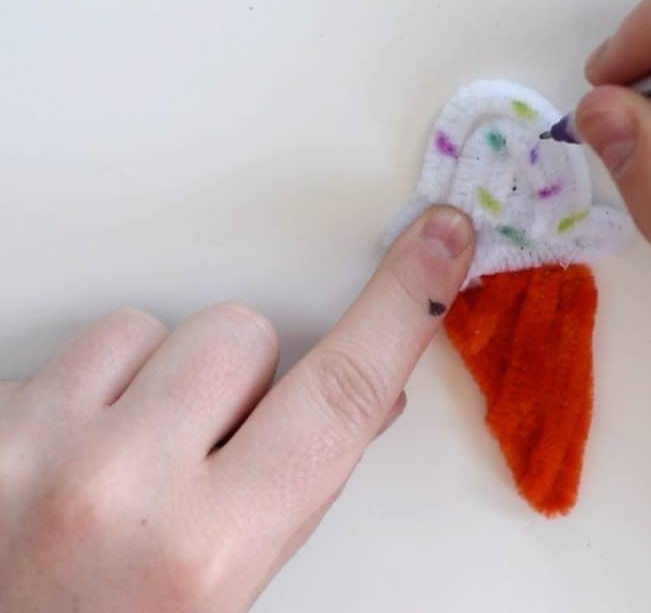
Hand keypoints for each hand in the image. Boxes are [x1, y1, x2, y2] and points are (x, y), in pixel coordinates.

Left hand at [0, 206, 473, 611]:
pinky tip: (65, 454)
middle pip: (238, 332)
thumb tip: (372, 396)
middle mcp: (118, 489)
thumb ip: (300, 487)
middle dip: (237, 378)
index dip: (401, 307)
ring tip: (123, 454)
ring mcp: (33, 448)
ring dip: (148, 379)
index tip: (437, 244)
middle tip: (202, 449)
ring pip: (145, 328)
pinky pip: (65, 352)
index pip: (338, 393)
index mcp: (209, 545)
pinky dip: (77, 393)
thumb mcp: (232, 581)